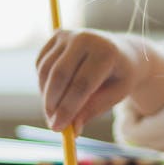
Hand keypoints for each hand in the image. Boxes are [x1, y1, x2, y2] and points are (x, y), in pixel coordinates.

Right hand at [35, 30, 163, 131]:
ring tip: (53, 113)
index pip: (82, 83)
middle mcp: (85, 38)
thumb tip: (71, 130)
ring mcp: (69, 34)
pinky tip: (54, 94)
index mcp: (106, 52)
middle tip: (52, 125)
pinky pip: (41, 65)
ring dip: (45, 96)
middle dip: (52, 103)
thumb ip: (92, 110)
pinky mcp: (56, 36)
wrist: (121, 51)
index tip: (58, 128)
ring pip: (46, 70)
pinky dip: (43, 84)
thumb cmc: (119, 77)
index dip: (68, 108)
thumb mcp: (114, 96)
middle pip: (60, 74)